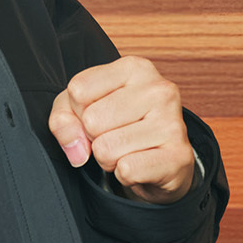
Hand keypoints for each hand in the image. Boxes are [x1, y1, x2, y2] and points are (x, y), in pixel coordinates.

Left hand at [48, 56, 196, 203]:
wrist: (161, 162)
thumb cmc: (118, 126)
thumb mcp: (82, 108)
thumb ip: (64, 117)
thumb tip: (76, 145)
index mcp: (134, 67)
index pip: (78, 90)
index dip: (78, 111)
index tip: (99, 113)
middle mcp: (158, 89)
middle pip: (91, 121)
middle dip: (94, 137)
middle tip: (115, 136)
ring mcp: (172, 122)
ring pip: (106, 149)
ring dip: (109, 158)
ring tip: (128, 150)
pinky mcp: (179, 156)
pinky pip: (126, 170)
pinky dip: (125, 175)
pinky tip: (140, 164)